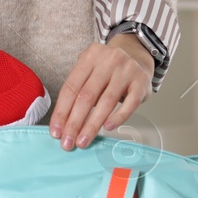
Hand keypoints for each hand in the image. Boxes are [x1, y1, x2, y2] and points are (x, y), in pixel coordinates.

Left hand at [50, 33, 153, 150]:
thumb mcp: (91, 71)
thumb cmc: (108, 70)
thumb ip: (78, 92)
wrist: (137, 58)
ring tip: (84, 140)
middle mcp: (108, 60)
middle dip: (75, 122)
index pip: (71, 87)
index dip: (61, 112)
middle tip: (68, 142)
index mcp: (90, 56)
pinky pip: (129, 103)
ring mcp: (127, 70)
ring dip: (92, 125)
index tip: (56, 131)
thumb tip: (64, 125)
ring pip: (106, 101)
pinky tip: (107, 127)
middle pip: (86, 96)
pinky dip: (118, 117)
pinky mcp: (142, 81)